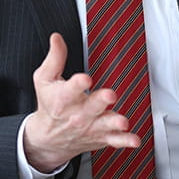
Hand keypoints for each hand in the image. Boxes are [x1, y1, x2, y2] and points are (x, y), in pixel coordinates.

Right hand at [23, 33, 140, 171]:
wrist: (47, 138)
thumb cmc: (49, 105)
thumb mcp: (44, 80)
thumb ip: (54, 58)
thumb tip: (57, 37)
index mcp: (62, 99)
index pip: (69, 90)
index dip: (77, 84)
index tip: (84, 79)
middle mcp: (77, 114)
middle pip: (90, 107)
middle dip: (100, 101)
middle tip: (109, 95)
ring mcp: (90, 127)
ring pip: (104, 125)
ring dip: (114, 123)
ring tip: (122, 122)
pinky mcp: (100, 136)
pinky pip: (114, 140)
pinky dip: (124, 141)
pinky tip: (134, 140)